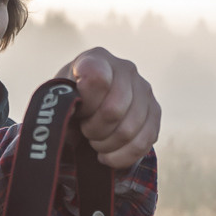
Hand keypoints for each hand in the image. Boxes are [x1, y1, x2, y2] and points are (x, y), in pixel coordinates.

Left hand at [62, 49, 160, 168]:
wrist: (87, 109)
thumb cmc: (70, 102)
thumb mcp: (59, 96)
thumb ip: (65, 100)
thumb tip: (76, 111)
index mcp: (98, 58)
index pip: (97, 79)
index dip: (85, 104)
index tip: (77, 110)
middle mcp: (126, 69)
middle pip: (113, 111)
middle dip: (93, 129)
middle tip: (84, 130)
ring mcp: (145, 91)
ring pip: (128, 131)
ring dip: (105, 144)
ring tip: (94, 141)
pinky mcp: (155, 113)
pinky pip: (142, 144)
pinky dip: (120, 157)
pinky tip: (107, 156)